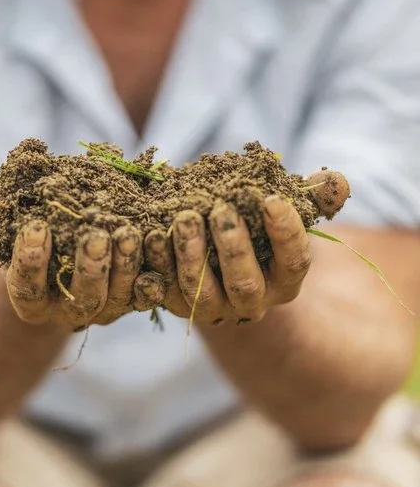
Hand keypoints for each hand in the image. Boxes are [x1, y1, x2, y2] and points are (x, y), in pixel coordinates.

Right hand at [0, 180, 164, 328]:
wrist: (64, 246)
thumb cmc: (28, 232)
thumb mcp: (2, 220)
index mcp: (31, 297)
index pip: (27, 286)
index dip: (30, 259)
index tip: (36, 227)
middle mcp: (69, 309)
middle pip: (82, 298)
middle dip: (89, 267)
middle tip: (94, 234)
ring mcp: (106, 306)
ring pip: (118, 296)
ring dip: (125, 264)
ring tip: (129, 231)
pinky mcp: (135, 296)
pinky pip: (148, 290)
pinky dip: (155, 271)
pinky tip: (158, 243)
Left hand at [144, 194, 311, 324]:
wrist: (217, 260)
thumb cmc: (258, 226)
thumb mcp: (284, 209)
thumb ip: (311, 196)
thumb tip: (338, 181)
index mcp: (285, 278)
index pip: (294, 260)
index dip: (285, 231)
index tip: (271, 198)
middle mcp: (251, 301)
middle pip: (244, 283)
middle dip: (233, 246)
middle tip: (221, 209)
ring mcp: (212, 306)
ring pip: (201, 292)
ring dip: (192, 255)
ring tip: (184, 218)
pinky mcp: (176, 303)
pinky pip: (163, 289)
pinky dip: (156, 263)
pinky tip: (149, 234)